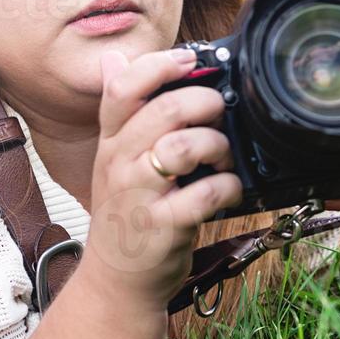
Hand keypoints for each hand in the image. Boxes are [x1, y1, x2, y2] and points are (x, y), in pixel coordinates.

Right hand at [80, 46, 243, 308]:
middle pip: (164, 111)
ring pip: (184, 147)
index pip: (122, 88)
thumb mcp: (113, 158)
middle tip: (219, 113)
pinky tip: (228, 189)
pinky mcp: (163, 226)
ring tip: (223, 156)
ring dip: (216, 145)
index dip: (158, 66)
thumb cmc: (126, 213)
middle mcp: (119, 164)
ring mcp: (140, 196)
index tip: (189, 59)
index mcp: (111, 142)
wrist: (117, 280)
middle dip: (204, 103)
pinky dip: (227, 186)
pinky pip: (205, 194)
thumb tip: (114, 58)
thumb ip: (121, 111)